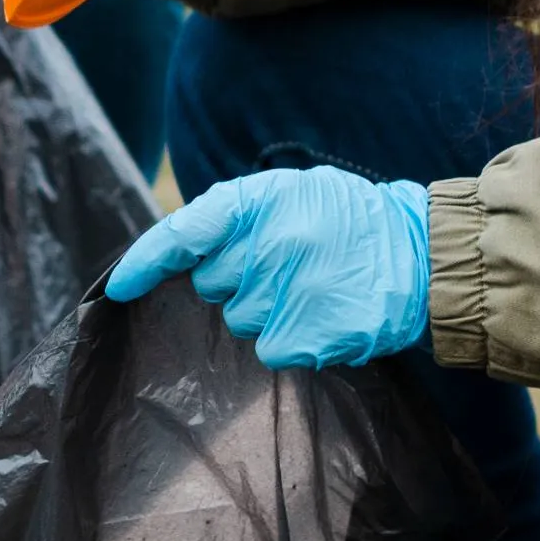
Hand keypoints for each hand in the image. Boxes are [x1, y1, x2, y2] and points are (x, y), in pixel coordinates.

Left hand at [107, 166, 431, 367]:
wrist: (422, 255)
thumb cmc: (347, 220)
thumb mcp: (291, 192)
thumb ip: (235, 215)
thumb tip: (180, 252)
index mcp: (257, 201)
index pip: (179, 234)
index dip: (142, 264)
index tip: (118, 289)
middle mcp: (265, 246)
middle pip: (210, 283)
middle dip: (235, 278)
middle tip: (284, 262)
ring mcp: (283, 295)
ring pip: (238, 319)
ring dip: (265, 309)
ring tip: (311, 286)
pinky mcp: (302, 337)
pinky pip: (269, 349)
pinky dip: (290, 338)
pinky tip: (321, 314)